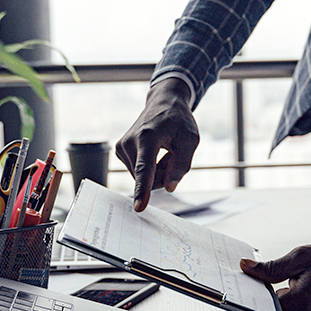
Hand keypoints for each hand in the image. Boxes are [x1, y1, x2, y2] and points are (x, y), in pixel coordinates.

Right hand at [115, 77, 199, 211]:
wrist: (163, 103)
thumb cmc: (178, 121)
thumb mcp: (190, 140)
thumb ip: (182, 165)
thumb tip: (169, 188)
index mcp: (147, 137)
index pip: (145, 169)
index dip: (143, 190)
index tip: (138, 207)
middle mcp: (129, 142)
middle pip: (149, 179)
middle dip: (165, 174)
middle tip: (172, 152)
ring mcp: (121, 147)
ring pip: (143, 178)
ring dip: (158, 170)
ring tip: (163, 149)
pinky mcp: (120, 152)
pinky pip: (139, 173)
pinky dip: (150, 167)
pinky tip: (154, 151)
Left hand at [239, 244, 310, 310]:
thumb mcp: (299, 257)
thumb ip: (271, 266)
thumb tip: (245, 267)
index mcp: (299, 304)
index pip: (261, 309)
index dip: (244, 300)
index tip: (230, 289)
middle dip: (247, 298)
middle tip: (234, 282)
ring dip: (258, 299)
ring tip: (245, 282)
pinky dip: (268, 300)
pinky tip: (260, 286)